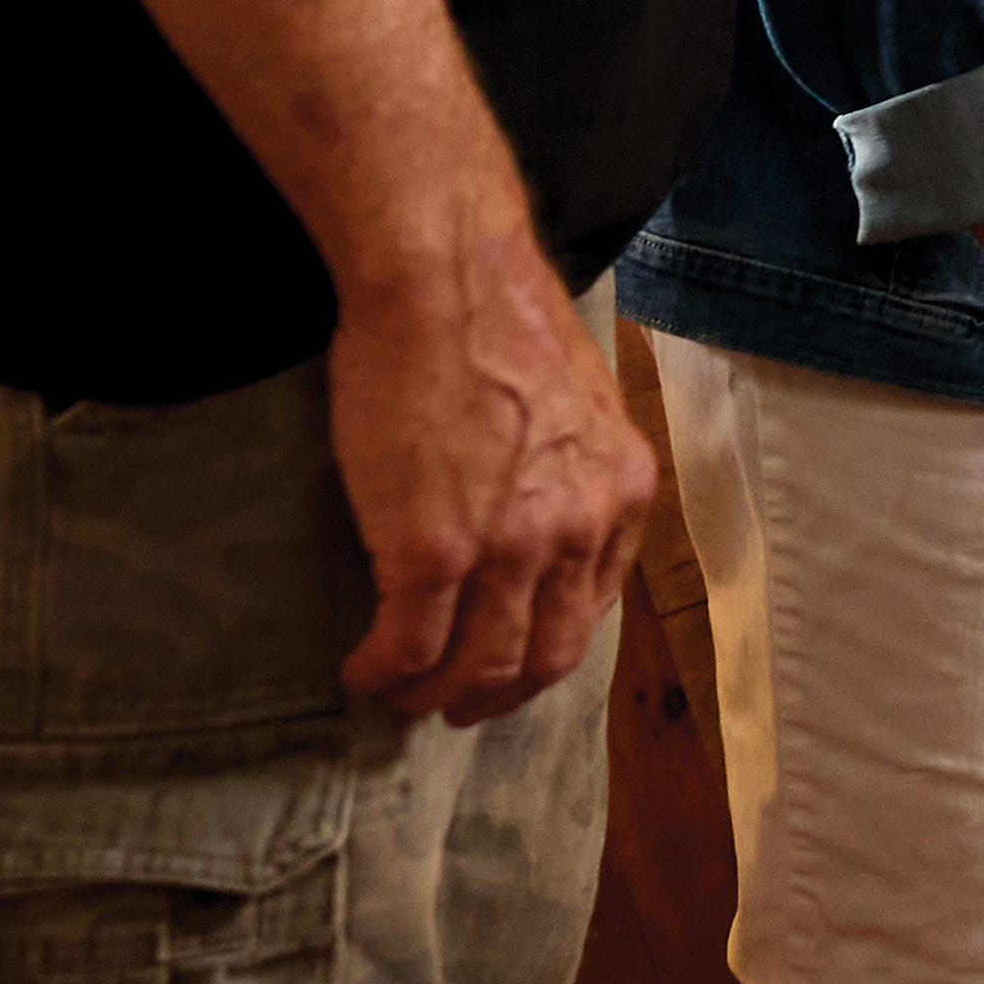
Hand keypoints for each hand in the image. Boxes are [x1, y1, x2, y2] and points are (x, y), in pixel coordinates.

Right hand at [329, 235, 659, 721]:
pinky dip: (384, 671)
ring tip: (399, 694)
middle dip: (498, 695)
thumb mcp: (577, 403)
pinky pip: (410, 645)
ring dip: (434, 694)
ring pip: (479, 665)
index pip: (593, 606)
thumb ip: (573, 468)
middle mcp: (580, 529)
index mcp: (621, 491)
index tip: (511, 660)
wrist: (445, 277)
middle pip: (545, 656)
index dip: (545, 647)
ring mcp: (510, 548)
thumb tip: (539, 513)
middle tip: (456, 705)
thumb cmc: (497, 320)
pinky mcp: (434, 551)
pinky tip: (362, 671)